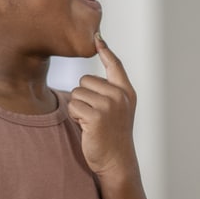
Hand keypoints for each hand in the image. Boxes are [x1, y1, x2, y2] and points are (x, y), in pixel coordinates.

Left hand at [69, 34, 138, 177]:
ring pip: (77, 94)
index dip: (106, 51)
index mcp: (126, 92)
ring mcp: (109, 105)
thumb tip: (91, 76)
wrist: (117, 161)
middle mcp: (120, 96)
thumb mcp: (117, 110)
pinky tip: (86, 128)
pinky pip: (73, 106)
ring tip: (91, 123)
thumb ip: (109, 91)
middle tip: (94, 116)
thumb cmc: (112, 136)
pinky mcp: (96, 116)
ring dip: (77, 108)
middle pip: (85, 80)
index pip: (115, 65)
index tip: (98, 37)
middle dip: (83, 97)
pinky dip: (75, 117)